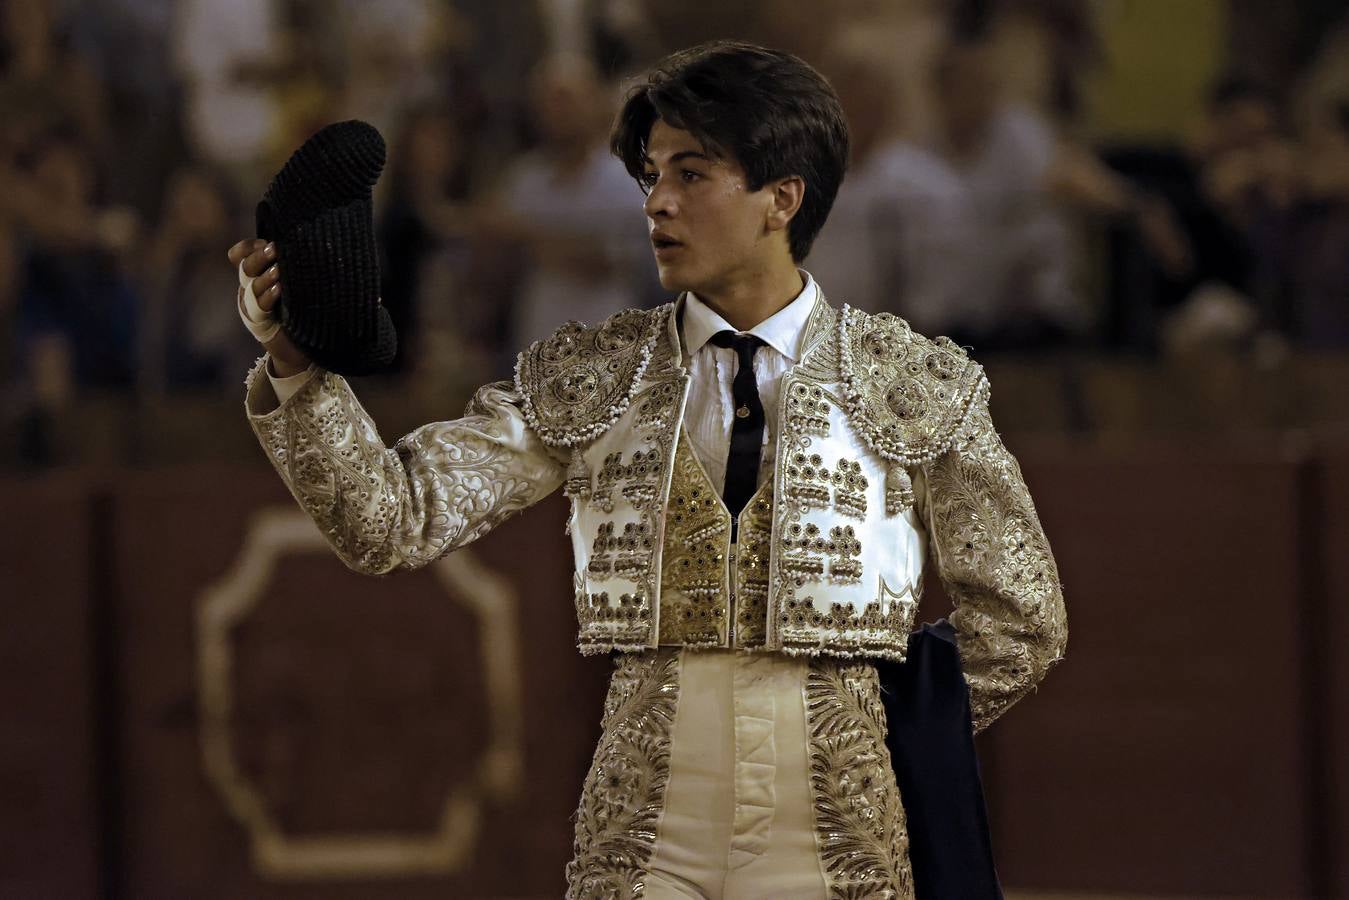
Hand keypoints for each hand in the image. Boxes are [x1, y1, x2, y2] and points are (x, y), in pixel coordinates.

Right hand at [227, 238, 310, 376]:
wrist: (302, 348)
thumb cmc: (305, 310)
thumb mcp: (299, 283)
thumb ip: (296, 266)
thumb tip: (313, 240)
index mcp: (257, 274)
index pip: (241, 254)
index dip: (248, 247)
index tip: (266, 241)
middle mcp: (250, 287)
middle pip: (245, 267)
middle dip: (259, 256)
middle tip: (274, 248)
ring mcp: (253, 305)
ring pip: (251, 286)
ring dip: (265, 277)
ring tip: (279, 270)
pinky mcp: (260, 323)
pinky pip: (260, 307)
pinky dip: (269, 296)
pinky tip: (279, 290)